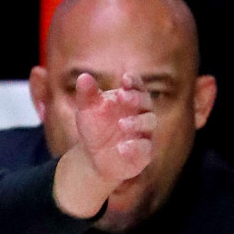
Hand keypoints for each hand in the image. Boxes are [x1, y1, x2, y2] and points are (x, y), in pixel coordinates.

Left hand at [53, 73, 154, 216]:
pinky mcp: (144, 152)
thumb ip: (86, 94)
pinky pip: (145, 148)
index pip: (136, 86)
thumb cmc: (95, 127)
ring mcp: (144, 133)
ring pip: (149, 123)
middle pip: (146, 102)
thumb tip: (84, 76)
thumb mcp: (87, 110)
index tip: (125, 79)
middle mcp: (141, 114)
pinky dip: (134, 148)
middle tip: (121, 96)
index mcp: (129, 99)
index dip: (134, 81)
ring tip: (121, 124)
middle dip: (136, 98)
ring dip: (137, 122)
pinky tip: (122, 148)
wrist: (93, 157)